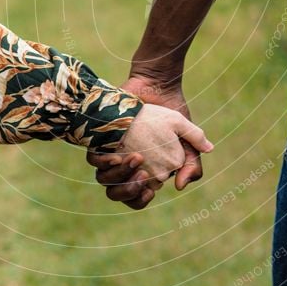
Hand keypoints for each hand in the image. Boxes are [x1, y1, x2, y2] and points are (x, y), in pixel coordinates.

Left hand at [87, 74, 208, 208]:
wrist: (156, 86)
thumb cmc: (171, 112)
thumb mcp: (186, 137)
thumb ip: (192, 163)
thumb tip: (181, 185)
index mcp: (144, 170)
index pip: (136, 198)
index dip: (140, 199)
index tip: (150, 189)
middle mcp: (125, 166)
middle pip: (117, 193)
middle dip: (128, 190)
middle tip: (142, 176)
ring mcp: (112, 152)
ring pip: (104, 179)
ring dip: (119, 175)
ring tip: (136, 159)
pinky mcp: (101, 139)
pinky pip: (94, 159)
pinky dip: (105, 162)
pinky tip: (118, 155)